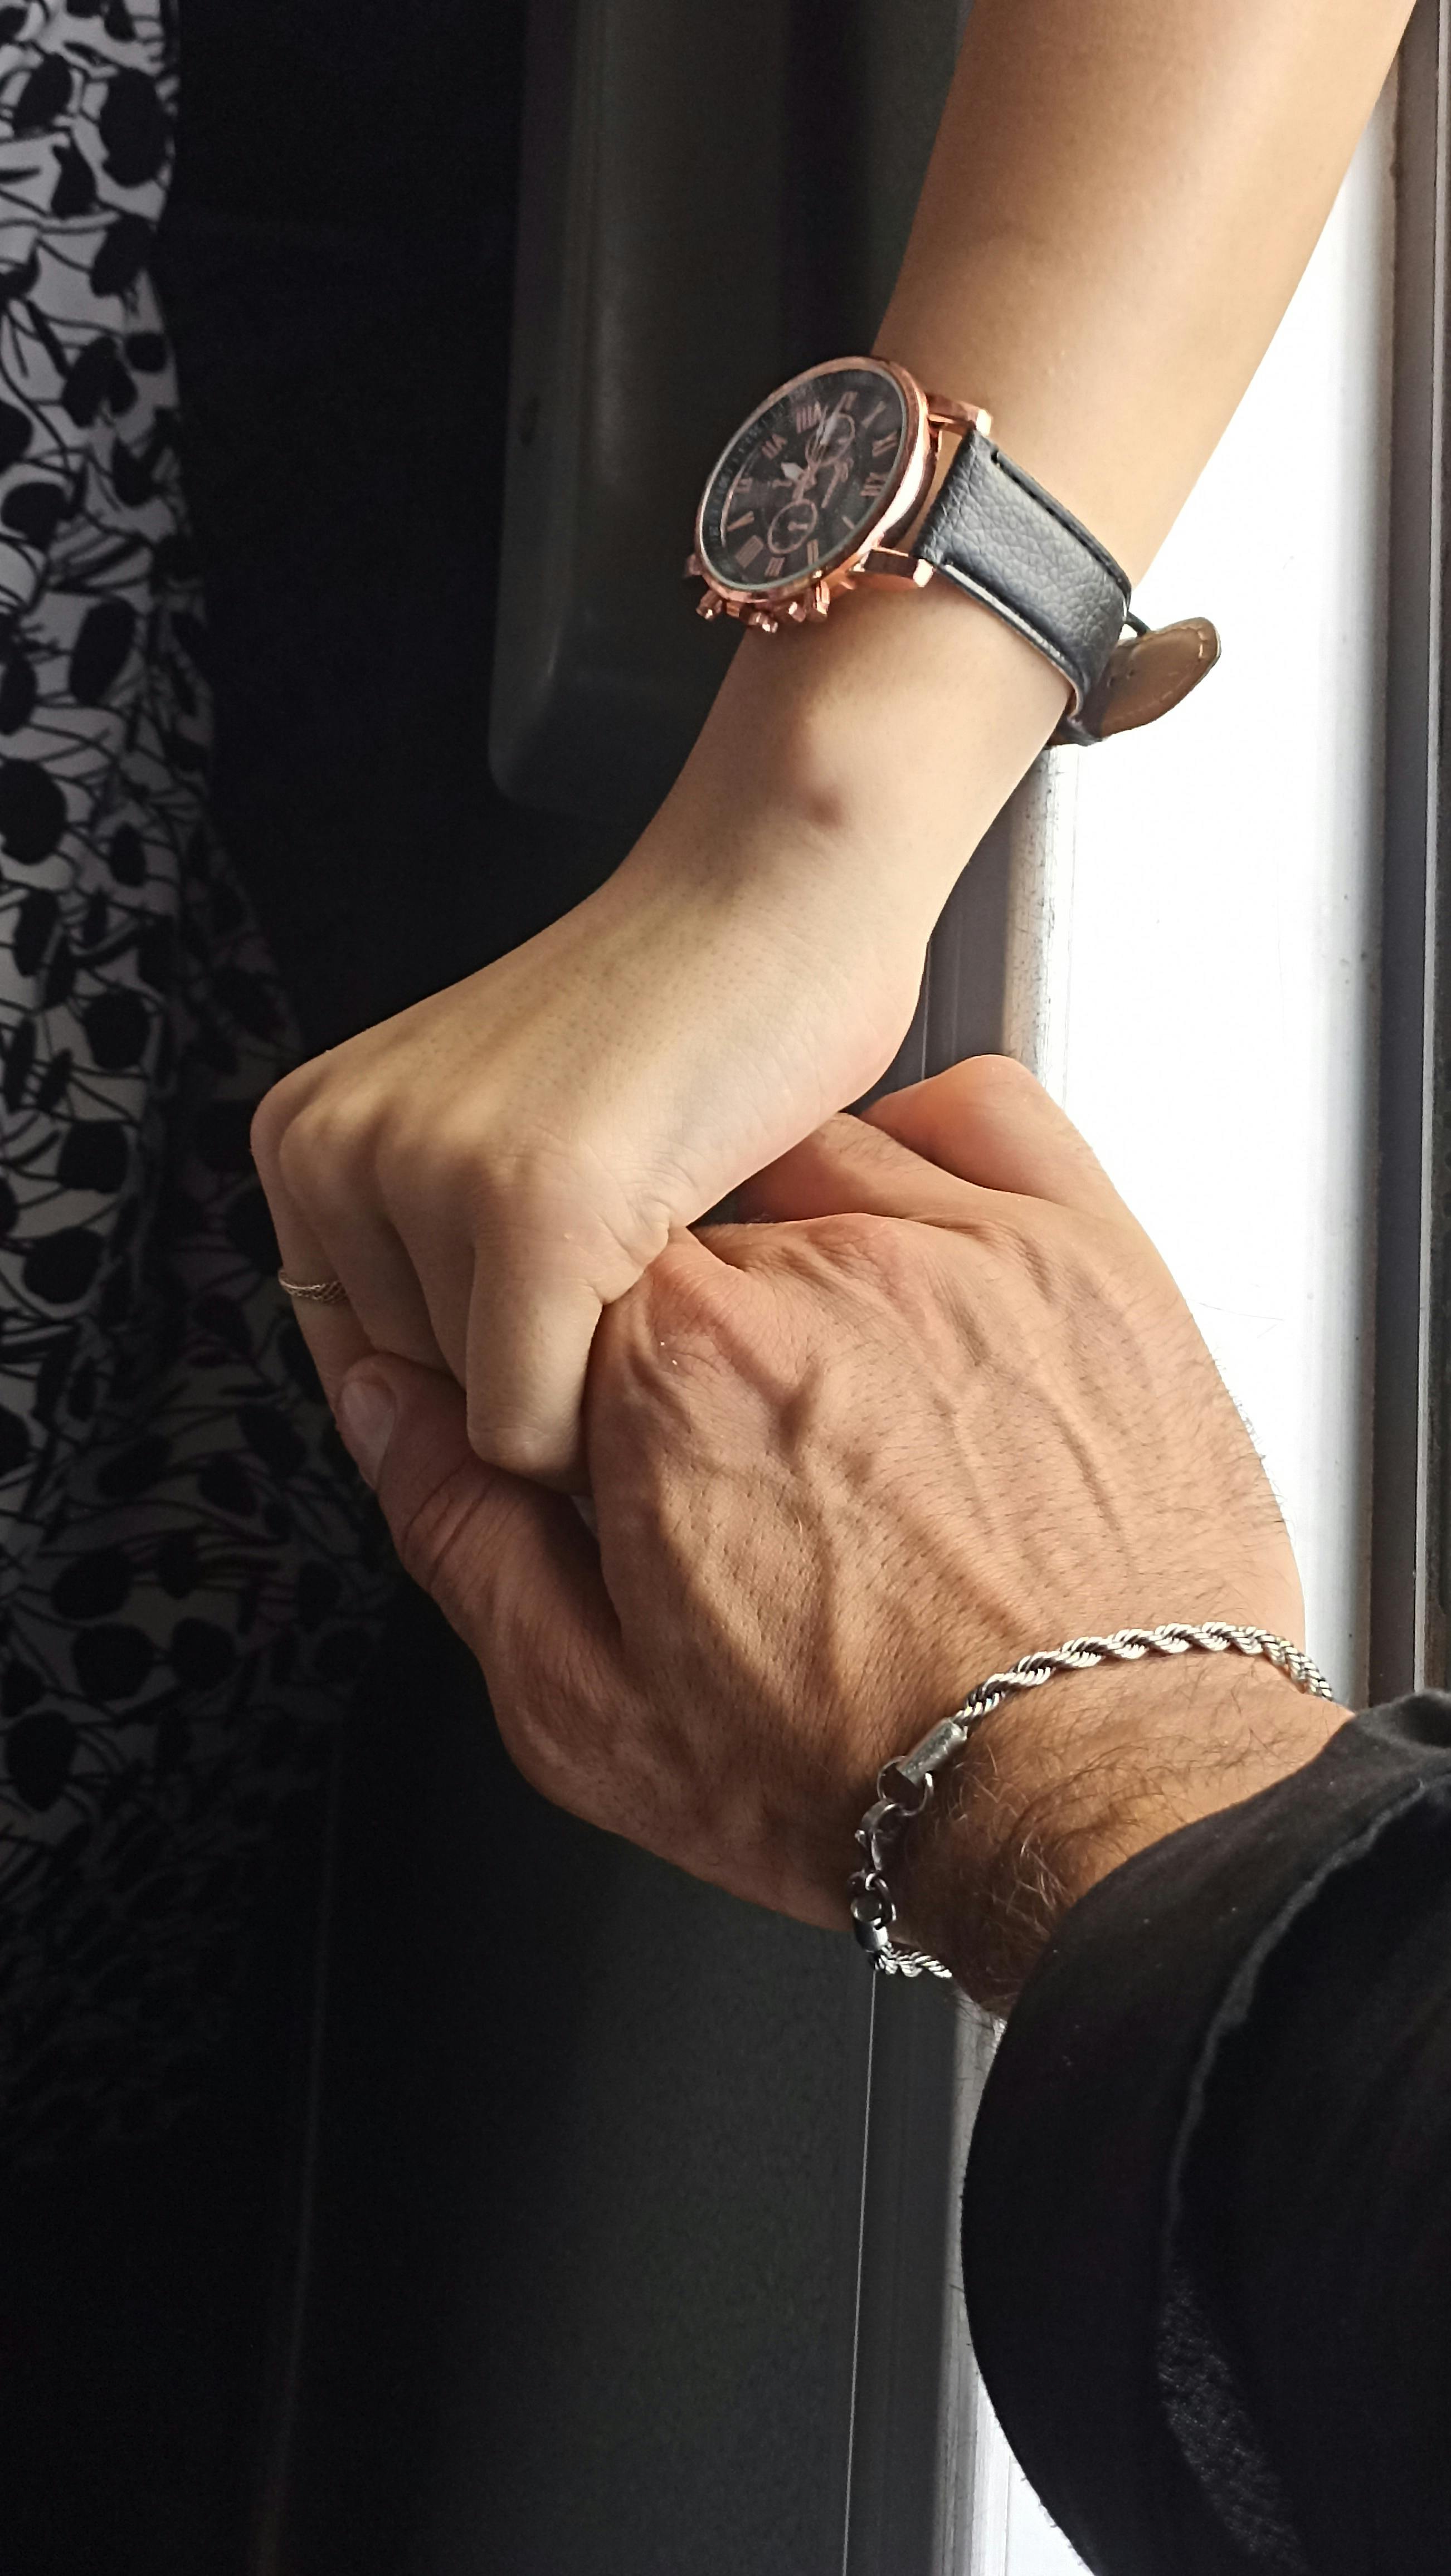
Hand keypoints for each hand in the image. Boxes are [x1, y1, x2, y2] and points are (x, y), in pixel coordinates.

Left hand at [249, 589, 1065, 1484]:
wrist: (781, 883)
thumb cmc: (680, 1012)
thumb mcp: (491, 1132)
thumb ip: (438, 1262)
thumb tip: (449, 1466)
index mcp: (307, 1136)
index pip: (368, 1377)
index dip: (488, 1391)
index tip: (577, 1346)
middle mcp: (334, 1151)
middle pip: (430, 1409)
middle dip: (548, 1377)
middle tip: (643, 1276)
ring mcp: (426, 1175)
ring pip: (492, 1428)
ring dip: (602, 1385)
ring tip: (669, 1254)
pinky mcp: (532, 1211)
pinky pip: (547, 1427)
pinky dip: (632, 1408)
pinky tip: (692, 1288)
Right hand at [328, 1057, 1342, 2005]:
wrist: (1101, 1804)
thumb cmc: (868, 1771)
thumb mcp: (593, 1709)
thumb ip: (464, 1533)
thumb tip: (389, 1405)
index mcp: (670, 1368)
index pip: (556, 1276)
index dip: (575, 1362)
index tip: (610, 1436)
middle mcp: (813, 1271)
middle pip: (686, 1213)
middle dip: (688, 1311)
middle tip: (731, 1436)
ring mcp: (962, 1247)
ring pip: (816, 1149)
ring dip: (801, 1229)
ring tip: (834, 1364)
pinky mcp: (1088, 1252)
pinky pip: (978, 1116)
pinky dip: (932, 1145)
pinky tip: (920, 1236)